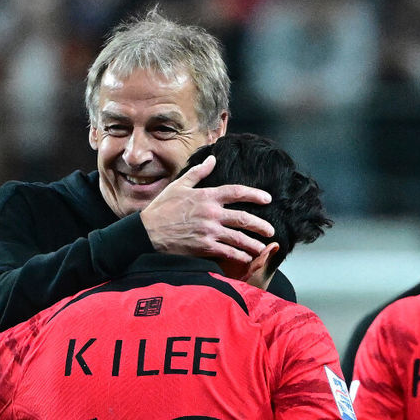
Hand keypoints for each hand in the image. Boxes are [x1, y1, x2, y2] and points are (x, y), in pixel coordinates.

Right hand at [139, 154, 273, 265]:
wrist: (148, 231)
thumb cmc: (162, 207)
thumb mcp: (180, 185)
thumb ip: (199, 173)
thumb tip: (212, 159)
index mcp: (207, 196)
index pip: (237, 192)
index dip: (255, 194)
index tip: (267, 198)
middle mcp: (211, 213)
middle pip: (243, 218)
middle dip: (260, 225)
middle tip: (270, 230)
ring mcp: (208, 231)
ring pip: (238, 238)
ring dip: (252, 244)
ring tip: (262, 248)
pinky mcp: (203, 247)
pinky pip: (226, 252)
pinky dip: (238, 256)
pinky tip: (246, 259)